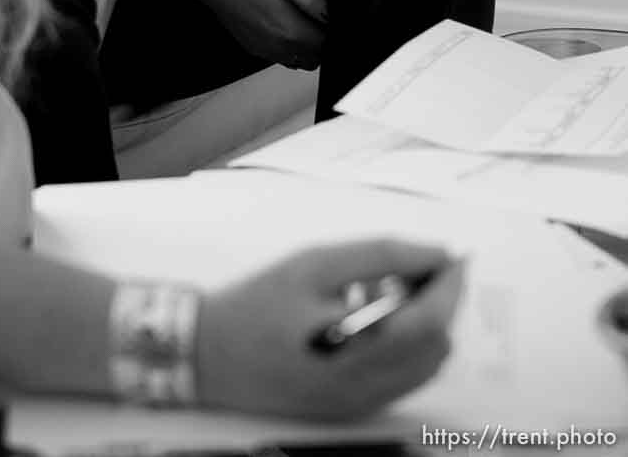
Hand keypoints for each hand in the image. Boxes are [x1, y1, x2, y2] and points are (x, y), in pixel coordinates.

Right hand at [192, 0, 326, 68]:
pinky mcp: (251, 46)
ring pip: (297, 61)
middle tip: (317, 18)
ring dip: (304, 48)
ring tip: (300, 21)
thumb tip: (331, 14)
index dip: (331, 32)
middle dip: (321, 43)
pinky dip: (287, 49)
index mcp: (289, 29)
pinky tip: (280, 25)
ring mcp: (263, 49)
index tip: (329, 16)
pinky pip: (278, 58)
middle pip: (313, 58)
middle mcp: (277, 46)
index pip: (325, 45)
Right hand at [198, 239, 463, 420]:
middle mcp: (364, 391)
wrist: (207, 354)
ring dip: (426, 321)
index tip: (455, 254)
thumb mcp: (314, 264)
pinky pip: (403, 379)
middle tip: (421, 263)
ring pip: (425, 365)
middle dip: (439, 299)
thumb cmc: (257, 303)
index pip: (430, 321)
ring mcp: (358, 405)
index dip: (450, 285)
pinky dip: (408, 344)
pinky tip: (379, 316)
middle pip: (435, 345)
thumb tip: (434, 253)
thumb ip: (379, 255)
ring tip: (393, 287)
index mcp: (355, 354)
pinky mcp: (349, 410)